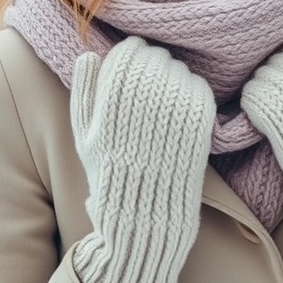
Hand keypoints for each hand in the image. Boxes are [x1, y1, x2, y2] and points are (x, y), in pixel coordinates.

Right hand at [71, 36, 215, 282]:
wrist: (142, 230)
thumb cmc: (111, 184)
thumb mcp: (85, 141)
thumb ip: (83, 95)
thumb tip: (88, 56)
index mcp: (105, 108)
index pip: (128, 52)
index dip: (135, 54)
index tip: (137, 66)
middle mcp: (135, 111)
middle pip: (156, 58)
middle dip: (158, 64)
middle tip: (159, 78)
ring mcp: (168, 121)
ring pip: (180, 72)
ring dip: (178, 77)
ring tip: (173, 97)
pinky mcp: (196, 134)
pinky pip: (200, 94)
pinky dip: (196, 95)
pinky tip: (191, 110)